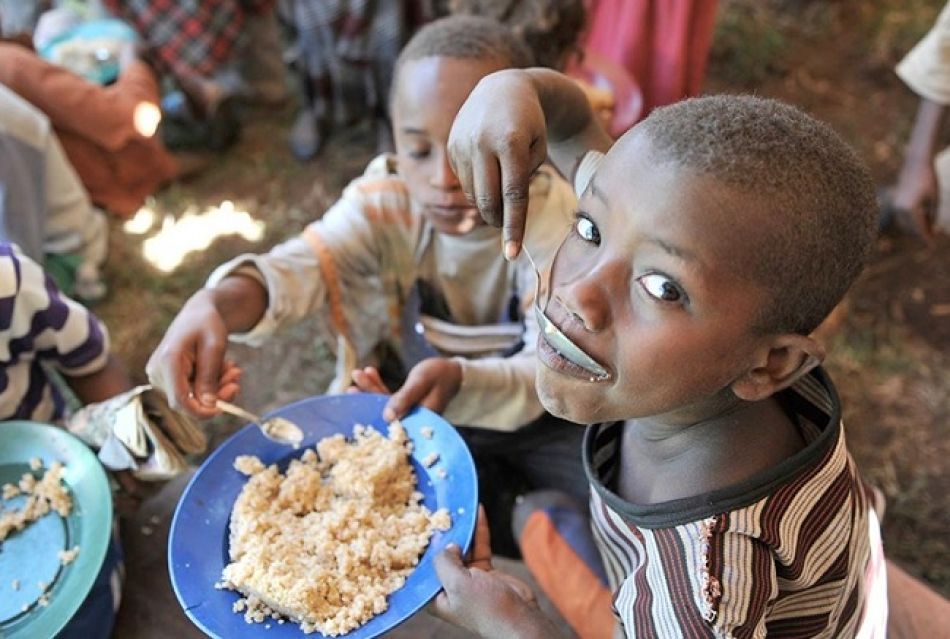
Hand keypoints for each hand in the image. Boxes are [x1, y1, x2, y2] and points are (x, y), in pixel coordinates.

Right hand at [145, 290, 242, 417]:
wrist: (199, 313)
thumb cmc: (207, 324)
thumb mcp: (215, 347)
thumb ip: (210, 377)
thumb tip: (209, 406)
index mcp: (168, 360)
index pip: (180, 400)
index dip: (202, 411)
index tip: (223, 408)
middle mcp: (158, 371)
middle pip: (188, 401)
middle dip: (216, 394)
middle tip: (236, 379)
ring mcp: (161, 376)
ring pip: (192, 397)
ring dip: (216, 387)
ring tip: (232, 369)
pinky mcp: (168, 379)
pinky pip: (192, 391)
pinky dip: (210, 384)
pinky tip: (222, 368)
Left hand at [350, 359, 462, 421]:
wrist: (455, 372)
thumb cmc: (441, 374)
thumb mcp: (421, 382)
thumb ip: (405, 398)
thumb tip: (387, 416)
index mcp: (419, 421)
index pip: (391, 421)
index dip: (371, 411)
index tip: (355, 399)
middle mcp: (413, 421)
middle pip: (384, 412)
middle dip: (367, 397)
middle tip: (350, 387)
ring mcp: (409, 413)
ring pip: (385, 404)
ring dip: (370, 388)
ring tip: (357, 374)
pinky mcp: (407, 406)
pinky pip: (389, 398)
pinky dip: (379, 385)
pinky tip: (370, 371)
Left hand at [431, 507, 558, 637]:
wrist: (519, 618)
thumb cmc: (486, 608)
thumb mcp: (456, 584)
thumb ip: (444, 562)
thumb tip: (447, 546)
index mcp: (435, 596)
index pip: (422, 569)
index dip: (420, 548)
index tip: (417, 526)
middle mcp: (448, 586)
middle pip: (442, 554)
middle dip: (443, 534)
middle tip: (440, 510)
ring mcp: (467, 577)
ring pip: (462, 547)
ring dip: (462, 529)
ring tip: (461, 507)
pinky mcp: (484, 570)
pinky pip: (479, 546)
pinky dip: (479, 531)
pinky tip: (479, 513)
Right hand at [448, 69, 548, 259]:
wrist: (504, 89)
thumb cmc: (530, 125)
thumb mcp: (538, 149)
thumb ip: (524, 181)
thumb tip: (503, 213)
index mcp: (512, 141)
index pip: (513, 195)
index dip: (514, 227)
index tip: (513, 253)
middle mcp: (483, 142)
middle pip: (489, 199)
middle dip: (498, 221)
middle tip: (508, 228)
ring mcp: (463, 143)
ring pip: (475, 193)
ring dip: (489, 202)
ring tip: (502, 184)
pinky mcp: (452, 145)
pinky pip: (464, 181)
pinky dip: (478, 186)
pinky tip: (488, 170)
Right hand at [892, 154, 937, 241]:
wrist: (915, 164)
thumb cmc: (928, 180)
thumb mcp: (934, 200)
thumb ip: (932, 216)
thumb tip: (932, 231)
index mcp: (910, 209)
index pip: (918, 229)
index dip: (926, 239)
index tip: (932, 246)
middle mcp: (899, 209)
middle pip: (911, 230)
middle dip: (922, 235)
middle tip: (934, 237)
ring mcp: (895, 206)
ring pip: (906, 225)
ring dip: (917, 229)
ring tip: (931, 228)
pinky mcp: (895, 204)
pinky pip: (903, 218)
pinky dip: (912, 222)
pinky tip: (923, 220)